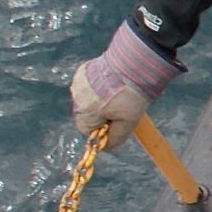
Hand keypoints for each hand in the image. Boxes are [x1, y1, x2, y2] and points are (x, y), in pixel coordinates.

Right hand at [69, 22, 180, 149]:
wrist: (134, 63)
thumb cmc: (130, 95)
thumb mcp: (127, 123)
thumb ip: (114, 139)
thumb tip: (105, 148)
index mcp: (84, 112)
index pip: (87, 130)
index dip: (102, 129)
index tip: (117, 121)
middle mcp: (76, 97)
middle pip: (86, 115)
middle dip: (101, 114)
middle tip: (120, 106)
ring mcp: (78, 82)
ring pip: (87, 99)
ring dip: (99, 99)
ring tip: (118, 92)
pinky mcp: (84, 70)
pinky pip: (88, 85)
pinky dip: (98, 86)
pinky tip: (112, 82)